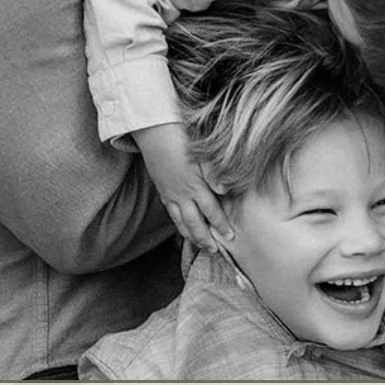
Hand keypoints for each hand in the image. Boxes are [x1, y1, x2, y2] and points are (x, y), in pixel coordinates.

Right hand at [133, 123, 233, 248]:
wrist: (154, 133)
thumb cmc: (181, 140)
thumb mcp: (201, 154)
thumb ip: (213, 173)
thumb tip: (224, 190)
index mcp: (195, 185)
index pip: (211, 211)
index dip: (220, 225)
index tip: (230, 236)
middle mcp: (182, 194)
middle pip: (195, 223)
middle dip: (205, 239)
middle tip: (215, 251)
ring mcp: (170, 195)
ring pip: (181, 222)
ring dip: (191, 236)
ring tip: (200, 246)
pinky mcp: (163, 192)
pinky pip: (171, 214)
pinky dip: (178, 225)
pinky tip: (183, 228)